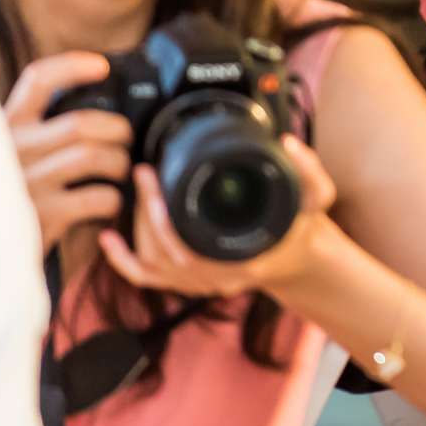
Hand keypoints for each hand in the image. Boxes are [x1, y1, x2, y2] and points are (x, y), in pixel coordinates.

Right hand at [5, 51, 132, 255]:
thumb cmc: (3, 197)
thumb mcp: (6, 156)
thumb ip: (35, 134)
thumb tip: (91, 118)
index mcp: (4, 127)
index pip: (37, 81)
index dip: (73, 66)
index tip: (103, 66)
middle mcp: (12, 150)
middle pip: (81, 123)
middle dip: (117, 129)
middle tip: (125, 140)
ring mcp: (25, 183)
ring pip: (93, 156)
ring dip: (119, 163)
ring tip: (119, 171)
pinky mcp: (41, 217)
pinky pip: (97, 197)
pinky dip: (114, 199)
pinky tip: (109, 203)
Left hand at [99, 135, 339, 298]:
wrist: (299, 259)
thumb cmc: (301, 228)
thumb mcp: (317, 199)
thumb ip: (311, 172)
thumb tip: (289, 143)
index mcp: (242, 258)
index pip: (186, 244)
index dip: (160, 211)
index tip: (154, 173)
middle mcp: (217, 277)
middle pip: (161, 253)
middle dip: (145, 209)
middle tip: (142, 172)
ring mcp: (200, 283)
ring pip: (151, 265)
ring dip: (136, 228)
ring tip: (138, 189)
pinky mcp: (188, 281)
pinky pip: (147, 278)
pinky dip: (122, 261)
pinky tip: (108, 238)